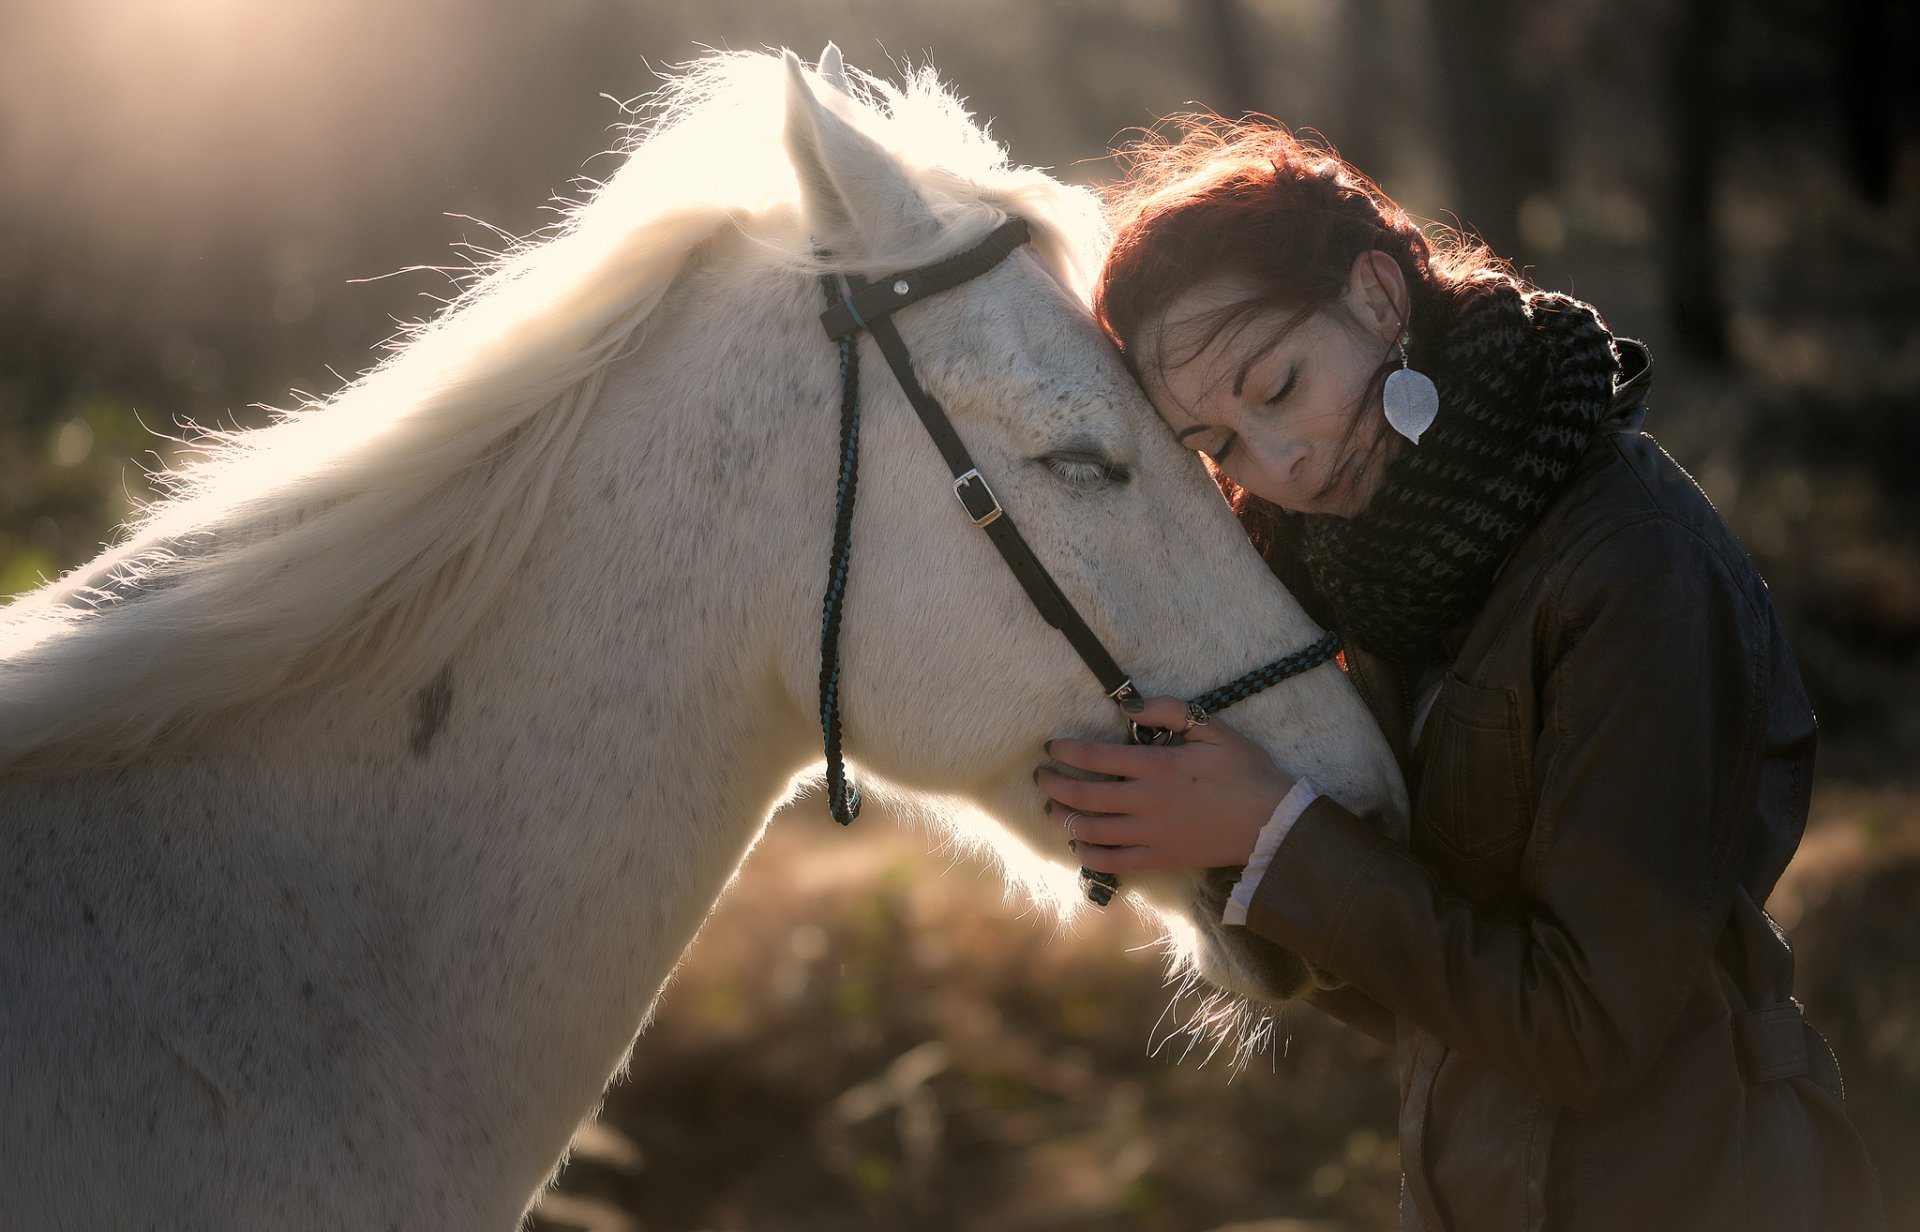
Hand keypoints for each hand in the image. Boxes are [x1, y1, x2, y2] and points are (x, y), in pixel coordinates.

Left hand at [1037, 695, 1294, 873]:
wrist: (1271, 822)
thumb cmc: (1244, 771)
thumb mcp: (1213, 729)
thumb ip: (1170, 712)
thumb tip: (1130, 706)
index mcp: (1157, 765)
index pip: (1095, 756)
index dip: (1067, 751)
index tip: (1052, 747)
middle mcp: (1145, 801)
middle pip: (1083, 795)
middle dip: (1053, 785)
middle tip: (1042, 777)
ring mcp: (1150, 834)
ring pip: (1091, 829)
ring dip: (1063, 818)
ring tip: (1052, 809)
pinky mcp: (1159, 859)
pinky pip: (1112, 861)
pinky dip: (1088, 854)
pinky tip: (1079, 844)